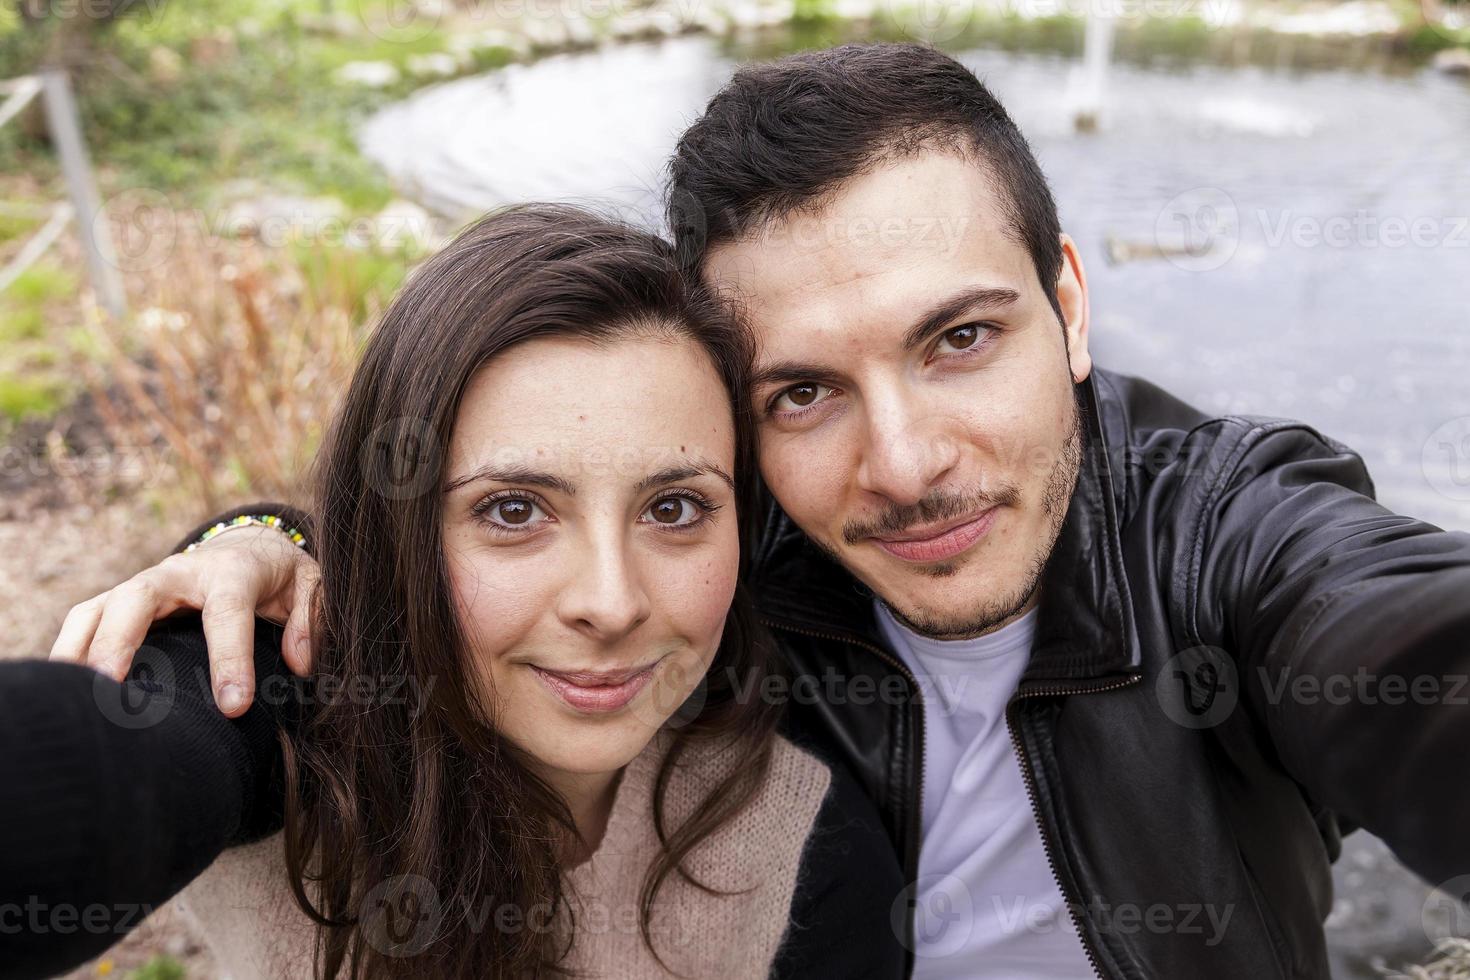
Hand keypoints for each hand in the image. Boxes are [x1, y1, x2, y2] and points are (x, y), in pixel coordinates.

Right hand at [47, 526, 319, 715]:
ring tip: (73, 698)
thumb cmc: (282, 577)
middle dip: (121, 641)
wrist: (251, 547)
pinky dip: (69, 652)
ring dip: (78, 650)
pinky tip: (65, 692)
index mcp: (234, 571)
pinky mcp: (120, 600)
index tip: (234, 706)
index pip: (227, 612)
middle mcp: (180, 573)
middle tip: (112, 689)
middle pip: (138, 597)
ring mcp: (144, 586)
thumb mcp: (312, 588)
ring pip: (97, 609)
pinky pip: (83, 622)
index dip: (229, 659)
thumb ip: (312, 619)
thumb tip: (299, 663)